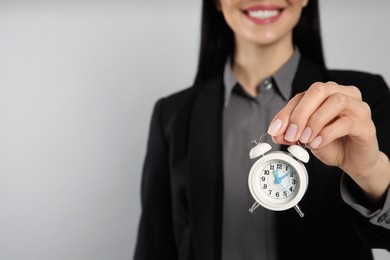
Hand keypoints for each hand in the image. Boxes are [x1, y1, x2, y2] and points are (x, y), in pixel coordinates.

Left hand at [267, 81, 389, 200]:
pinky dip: (327, 133)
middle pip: (319, 90)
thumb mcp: (306, 138)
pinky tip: (317, 143)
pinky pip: (347, 122)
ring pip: (336, 101)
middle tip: (291, 133)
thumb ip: (291, 134)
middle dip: (300, 113)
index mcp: (326, 94)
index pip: (302, 96)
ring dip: (315, 121)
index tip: (275, 130)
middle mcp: (344, 94)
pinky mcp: (366, 124)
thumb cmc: (332, 144)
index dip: (286, 112)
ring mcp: (358, 107)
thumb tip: (275, 133)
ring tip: (305, 139)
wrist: (353, 161)